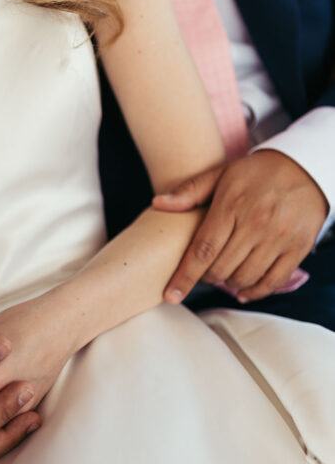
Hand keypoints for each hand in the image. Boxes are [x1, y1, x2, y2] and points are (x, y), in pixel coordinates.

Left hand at [153, 150, 327, 302]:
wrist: (306, 167)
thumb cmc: (257, 173)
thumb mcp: (222, 173)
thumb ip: (190, 191)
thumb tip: (157, 203)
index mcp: (232, 205)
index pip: (203, 250)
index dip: (185, 277)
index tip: (170, 296)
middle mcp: (256, 223)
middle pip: (221, 269)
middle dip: (207, 276)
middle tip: (206, 270)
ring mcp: (279, 237)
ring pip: (244, 278)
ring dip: (229, 283)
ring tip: (226, 272)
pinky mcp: (298, 247)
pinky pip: (273, 281)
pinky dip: (256, 292)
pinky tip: (244, 291)